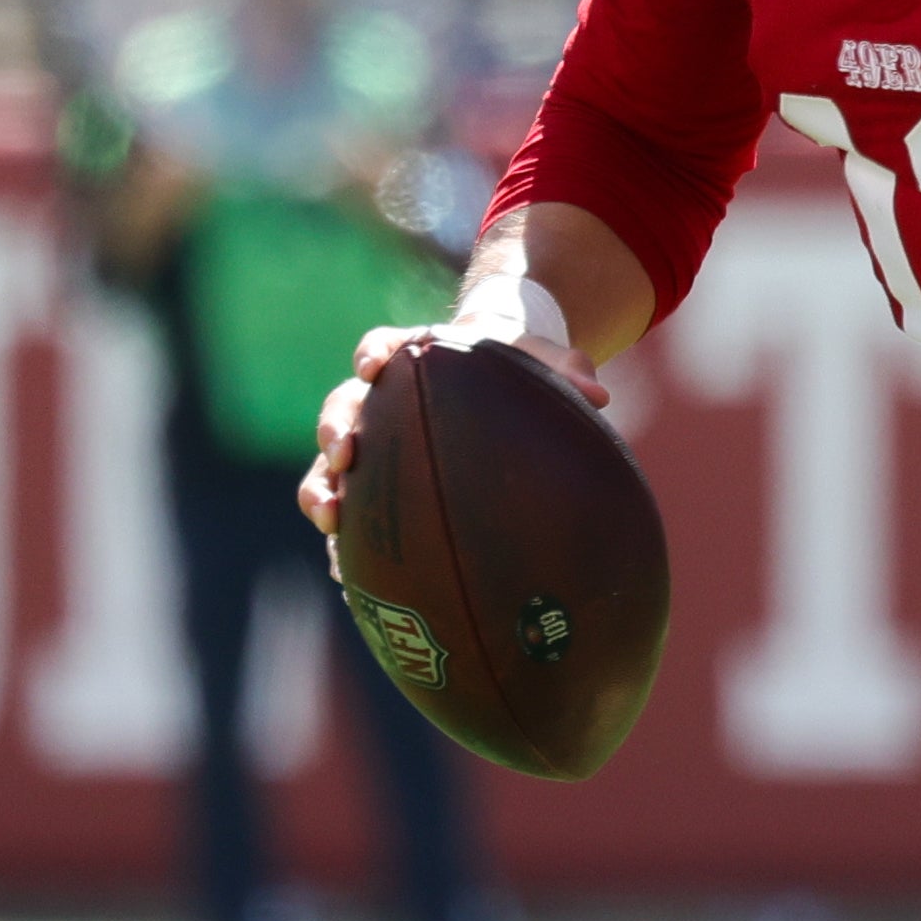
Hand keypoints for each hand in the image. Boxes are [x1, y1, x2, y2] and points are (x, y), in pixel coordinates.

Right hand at [296, 300, 610, 537]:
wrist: (493, 388)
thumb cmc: (511, 370)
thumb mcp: (538, 362)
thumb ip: (563, 371)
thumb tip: (598, 395)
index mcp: (411, 359)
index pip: (382, 346)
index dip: (373, 354)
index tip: (372, 366)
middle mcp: (378, 399)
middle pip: (342, 407)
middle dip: (335, 428)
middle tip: (343, 454)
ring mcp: (370, 444)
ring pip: (330, 464)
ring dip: (322, 488)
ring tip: (329, 517)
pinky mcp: (371, 488)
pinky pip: (350, 513)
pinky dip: (346, 539)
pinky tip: (349, 573)